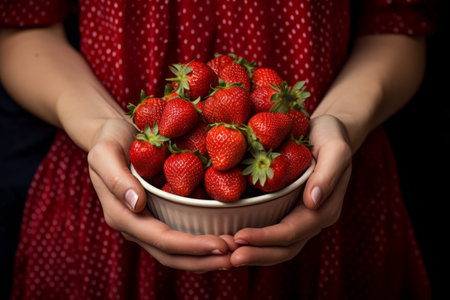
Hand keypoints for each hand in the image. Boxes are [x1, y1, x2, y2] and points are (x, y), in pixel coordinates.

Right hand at [87, 118, 231, 271]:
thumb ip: (116, 179)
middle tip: (236, 256)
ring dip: (206, 257)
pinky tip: (223, 236)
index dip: (191, 246)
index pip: (161, 239)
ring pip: (177, 252)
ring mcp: (146, 222)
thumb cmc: (109, 140)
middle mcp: (135, 225)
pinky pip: (180, 233)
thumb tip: (137, 204)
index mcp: (122, 215)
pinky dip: (202, 241)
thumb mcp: (105, 152)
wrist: (113, 135)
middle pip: (171, 255)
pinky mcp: (158, 214)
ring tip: (235, 253)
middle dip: (203, 259)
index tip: (220, 245)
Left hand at [229, 115, 351, 266]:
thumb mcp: (335, 148)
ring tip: (226, 254)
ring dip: (254, 253)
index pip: (293, 232)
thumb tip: (314, 201)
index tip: (239, 236)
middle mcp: (312, 219)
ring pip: (278, 246)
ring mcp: (300, 217)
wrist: (327, 131)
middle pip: (285, 248)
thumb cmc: (331, 136)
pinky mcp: (288, 210)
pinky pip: (271, 230)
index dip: (266, 238)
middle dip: (257, 254)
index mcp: (324, 210)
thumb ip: (328, 174)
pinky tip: (232, 238)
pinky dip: (254, 241)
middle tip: (229, 257)